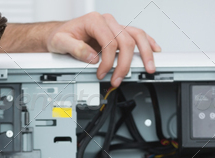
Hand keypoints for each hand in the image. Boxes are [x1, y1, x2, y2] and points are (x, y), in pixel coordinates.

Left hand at [46, 12, 160, 86]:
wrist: (60, 33)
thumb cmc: (61, 36)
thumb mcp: (61, 43)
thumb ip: (75, 49)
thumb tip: (93, 58)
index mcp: (94, 21)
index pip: (110, 42)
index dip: (108, 62)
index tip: (102, 74)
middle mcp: (107, 21)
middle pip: (126, 41)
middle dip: (124, 64)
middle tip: (118, 79)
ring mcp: (114, 26)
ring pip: (136, 36)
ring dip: (144, 53)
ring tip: (148, 68)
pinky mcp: (118, 33)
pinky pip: (137, 35)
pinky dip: (148, 43)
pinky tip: (154, 50)